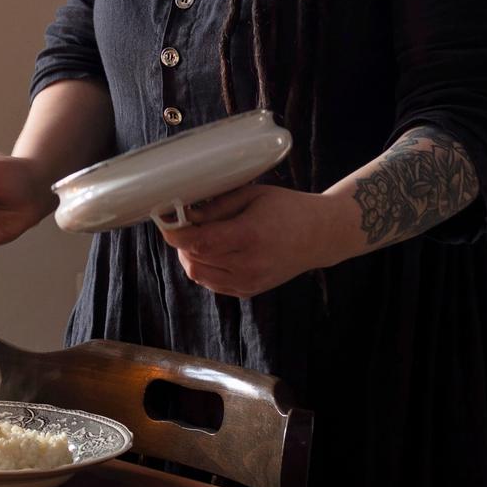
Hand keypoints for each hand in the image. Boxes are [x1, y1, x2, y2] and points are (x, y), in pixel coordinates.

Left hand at [164, 179, 357, 298]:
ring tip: (200, 237)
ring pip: (199, 275)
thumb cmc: (287, 209)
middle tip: (184, 225)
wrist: (320, 235)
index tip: (165, 221)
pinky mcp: (249, 291)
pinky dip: (204, 268)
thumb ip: (217, 206)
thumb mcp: (252, 195)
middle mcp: (248, 264)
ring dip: (190, 257)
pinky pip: (213, 284)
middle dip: (181, 243)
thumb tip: (185, 214)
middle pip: (194, 260)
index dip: (176, 233)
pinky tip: (213, 252)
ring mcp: (249, 281)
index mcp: (249, 236)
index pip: (199, 242)